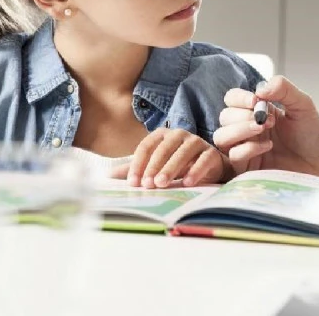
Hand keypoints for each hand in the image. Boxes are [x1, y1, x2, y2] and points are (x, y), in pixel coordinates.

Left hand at [112, 129, 226, 187]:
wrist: (209, 168)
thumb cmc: (178, 166)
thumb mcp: (156, 167)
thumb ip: (135, 169)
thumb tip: (108, 176)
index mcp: (162, 135)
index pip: (146, 146)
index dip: (138, 164)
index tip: (133, 183)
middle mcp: (179, 134)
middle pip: (164, 148)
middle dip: (154, 167)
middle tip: (147, 184)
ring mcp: (196, 141)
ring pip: (183, 152)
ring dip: (171, 168)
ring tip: (163, 184)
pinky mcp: (211, 152)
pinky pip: (203, 159)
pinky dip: (195, 170)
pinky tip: (187, 183)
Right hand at [212, 76, 318, 179]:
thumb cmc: (313, 136)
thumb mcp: (302, 105)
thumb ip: (283, 89)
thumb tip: (260, 88)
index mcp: (257, 111)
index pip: (232, 99)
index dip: (239, 98)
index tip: (255, 101)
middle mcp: (248, 129)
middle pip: (224, 117)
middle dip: (242, 115)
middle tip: (266, 120)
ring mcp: (246, 148)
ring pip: (222, 137)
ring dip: (239, 130)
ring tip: (263, 129)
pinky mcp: (248, 169)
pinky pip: (234, 156)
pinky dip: (248, 148)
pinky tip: (268, 147)